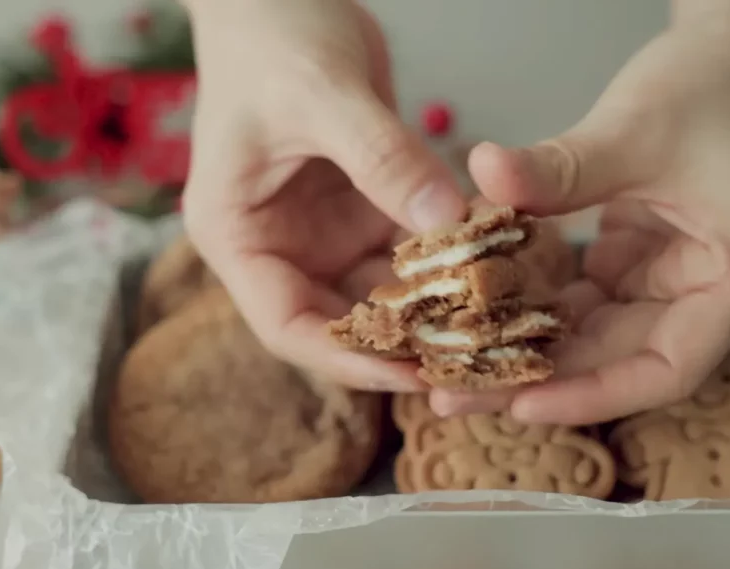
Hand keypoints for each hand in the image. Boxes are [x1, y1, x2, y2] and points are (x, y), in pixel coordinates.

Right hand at [181, 0, 466, 390]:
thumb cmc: (273, 37)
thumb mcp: (325, 95)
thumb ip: (384, 160)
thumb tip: (446, 225)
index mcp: (237, 234)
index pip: (286, 324)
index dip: (346, 358)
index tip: (409, 371)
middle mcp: (278, 245)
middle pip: (338, 321)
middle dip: (401, 343)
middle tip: (470, 357)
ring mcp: (322, 231)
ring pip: (381, 292)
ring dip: (431, 307)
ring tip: (490, 324)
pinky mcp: (360, 210)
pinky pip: (407, 252)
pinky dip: (444, 262)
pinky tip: (491, 269)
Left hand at [432, 1, 729, 424]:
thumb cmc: (711, 83)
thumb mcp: (634, 128)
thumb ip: (560, 166)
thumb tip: (484, 174)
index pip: (667, 368)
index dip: (595, 395)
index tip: (523, 404)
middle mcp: (708, 292)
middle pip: (620, 360)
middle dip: (539, 378)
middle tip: (455, 392)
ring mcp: (673, 277)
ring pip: (595, 335)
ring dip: (529, 346)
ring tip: (454, 362)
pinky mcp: (641, 258)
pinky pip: (584, 298)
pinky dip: (537, 303)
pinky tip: (480, 311)